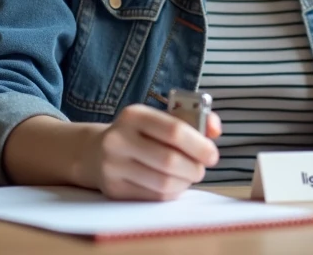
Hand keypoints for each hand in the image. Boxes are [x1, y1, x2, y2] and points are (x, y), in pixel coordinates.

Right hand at [80, 104, 221, 200]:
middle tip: (201, 169)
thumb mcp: (160, 118)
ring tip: (188, 176)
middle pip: (170, 160)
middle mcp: (119, 139)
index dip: (199, 145)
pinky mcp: (114, 189)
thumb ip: (193, 119)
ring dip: (184, 183)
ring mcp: (113, 166)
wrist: (96, 152)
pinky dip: (171, 193)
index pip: (174, 130)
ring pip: (163, 183)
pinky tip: (173, 184)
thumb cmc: (140, 134)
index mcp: (134, 115)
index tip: (212, 155)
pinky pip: (154, 197)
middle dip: (194, 168)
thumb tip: (216, 129)